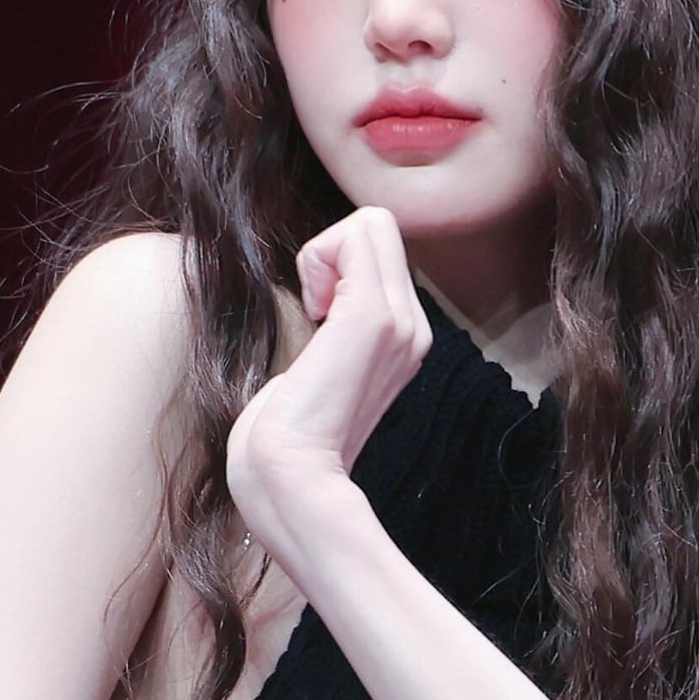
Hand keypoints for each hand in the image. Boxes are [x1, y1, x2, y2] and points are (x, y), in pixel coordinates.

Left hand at [226, 207, 431, 567]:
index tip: (317, 316)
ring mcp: (401, 323)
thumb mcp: (319, 370)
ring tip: (315, 312)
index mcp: (403, 340)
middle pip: (379, 227)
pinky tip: (314, 311)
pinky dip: (319, 257)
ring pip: (371, 223)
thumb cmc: (284, 432)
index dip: (337, 266)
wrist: (286, 475)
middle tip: (313, 309)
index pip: (381, 250)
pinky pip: (356, 235)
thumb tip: (319, 297)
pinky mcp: (374, 319)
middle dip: (330, 252)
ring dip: (323, 255)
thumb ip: (331, 335)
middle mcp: (413, 328)